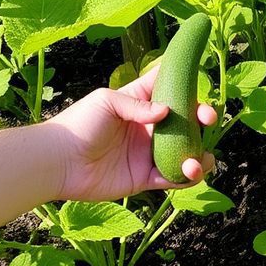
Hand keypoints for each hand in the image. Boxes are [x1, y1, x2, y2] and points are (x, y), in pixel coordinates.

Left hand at [47, 66, 217, 201]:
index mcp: (140, 104)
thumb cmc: (78, 124)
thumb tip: (167, 112)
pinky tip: (189, 171)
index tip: (201, 85)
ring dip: (199, 155)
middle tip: (207, 119)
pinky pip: (172, 179)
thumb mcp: (107, 102)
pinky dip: (185, 177)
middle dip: (203, 120)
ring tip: (199, 160)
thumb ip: (138, 105)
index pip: (170, 90)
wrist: (59, 161)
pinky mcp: (144, 179)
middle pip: (186, 123)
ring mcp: (147, 154)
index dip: (188, 87)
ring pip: (185, 154)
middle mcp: (149, 129)